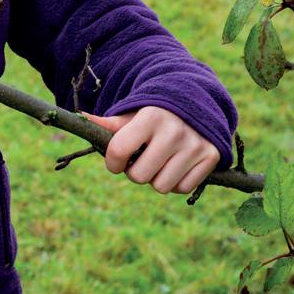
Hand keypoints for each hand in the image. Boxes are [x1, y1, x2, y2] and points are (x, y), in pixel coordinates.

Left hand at [84, 106, 220, 193]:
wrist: (193, 104)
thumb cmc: (153, 115)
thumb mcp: (132, 116)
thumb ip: (109, 124)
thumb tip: (81, 117)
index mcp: (149, 117)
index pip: (118, 152)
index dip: (112, 163)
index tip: (116, 161)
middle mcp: (173, 130)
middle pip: (139, 177)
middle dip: (135, 172)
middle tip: (141, 160)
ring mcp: (195, 144)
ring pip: (161, 187)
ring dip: (156, 179)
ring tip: (159, 161)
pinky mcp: (211, 156)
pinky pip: (183, 189)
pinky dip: (176, 182)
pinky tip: (176, 165)